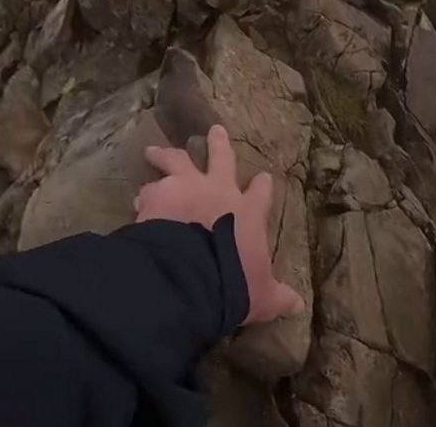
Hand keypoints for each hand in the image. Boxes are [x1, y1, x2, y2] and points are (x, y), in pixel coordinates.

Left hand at [134, 125, 302, 324]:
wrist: (190, 275)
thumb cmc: (233, 282)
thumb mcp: (262, 295)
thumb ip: (277, 296)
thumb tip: (298, 306)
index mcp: (247, 212)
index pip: (260, 194)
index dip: (262, 186)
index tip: (263, 176)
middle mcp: (218, 191)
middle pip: (221, 158)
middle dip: (218, 144)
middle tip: (215, 130)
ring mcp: (187, 188)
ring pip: (177, 160)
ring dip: (166, 154)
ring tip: (153, 150)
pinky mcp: (158, 195)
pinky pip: (149, 189)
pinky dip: (144, 194)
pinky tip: (137, 199)